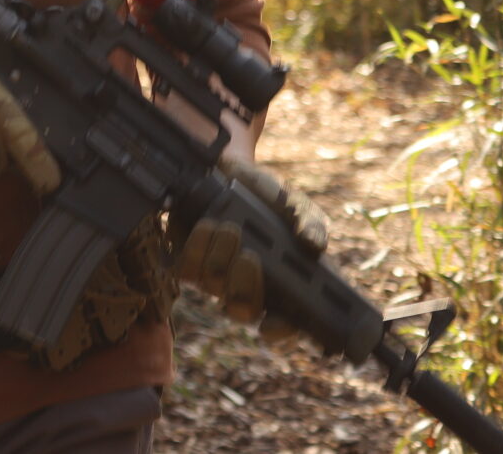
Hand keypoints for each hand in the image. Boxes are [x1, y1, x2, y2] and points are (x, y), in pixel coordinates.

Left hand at [176, 155, 328, 327]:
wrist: (231, 171)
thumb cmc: (269, 196)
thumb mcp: (296, 204)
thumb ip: (310, 222)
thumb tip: (313, 244)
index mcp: (284, 284)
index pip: (285, 324)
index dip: (279, 330)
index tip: (272, 323)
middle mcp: (249, 288)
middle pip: (243, 311)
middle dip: (245, 287)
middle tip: (250, 257)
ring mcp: (218, 279)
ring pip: (214, 287)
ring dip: (222, 257)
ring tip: (230, 227)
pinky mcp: (191, 263)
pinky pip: (188, 270)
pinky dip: (198, 247)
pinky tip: (208, 225)